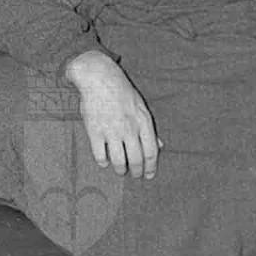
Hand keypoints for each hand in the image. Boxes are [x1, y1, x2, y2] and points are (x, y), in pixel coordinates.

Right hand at [65, 51, 159, 177]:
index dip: (151, 166)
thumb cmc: (122, 92)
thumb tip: (160, 146)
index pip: (151, 151)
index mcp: (143, 121)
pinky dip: (103, 162)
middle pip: (136, 159)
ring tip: (121, 171)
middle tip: (135, 176)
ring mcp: (112, 131)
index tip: (149, 175)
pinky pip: (100, 155)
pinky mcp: (95, 132)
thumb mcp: (141, 107)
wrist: (100, 78)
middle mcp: (129, 128)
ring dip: (120, 170)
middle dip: (137, 172)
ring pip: (118, 161)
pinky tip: (104, 162)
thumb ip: (150, 128)